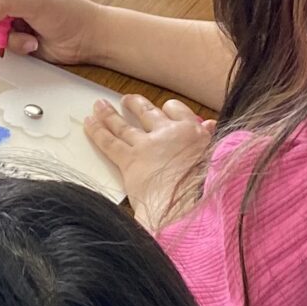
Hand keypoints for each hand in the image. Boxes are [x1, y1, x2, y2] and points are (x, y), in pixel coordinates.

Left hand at [86, 94, 214, 220]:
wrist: (190, 205)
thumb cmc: (207, 188)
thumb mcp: (217, 158)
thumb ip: (210, 140)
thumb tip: (210, 124)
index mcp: (193, 133)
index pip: (178, 111)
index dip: (169, 110)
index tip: (164, 109)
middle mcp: (168, 134)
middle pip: (148, 114)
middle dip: (136, 105)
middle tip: (127, 100)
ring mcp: (147, 146)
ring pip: (124, 126)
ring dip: (110, 114)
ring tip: (100, 106)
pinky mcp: (130, 160)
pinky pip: (110, 142)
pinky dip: (97, 131)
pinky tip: (89, 123)